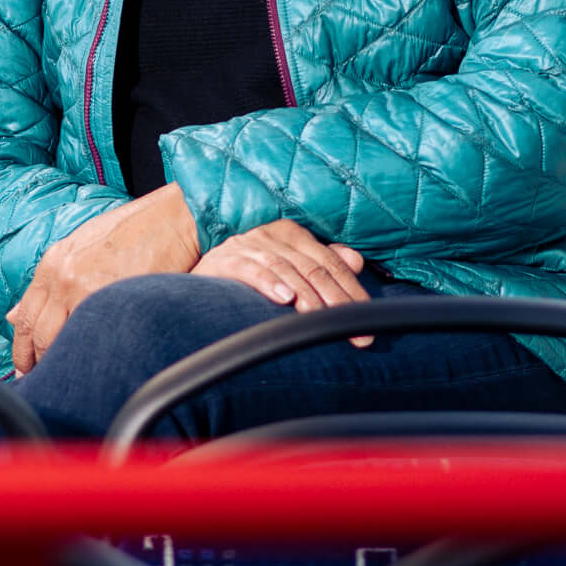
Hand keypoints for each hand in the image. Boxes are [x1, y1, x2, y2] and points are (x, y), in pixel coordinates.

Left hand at [8, 184, 201, 372]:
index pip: (25, 317)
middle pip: (38, 335)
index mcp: (53, 263)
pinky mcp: (112, 300)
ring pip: (60, 342)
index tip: (24, 366)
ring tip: (66, 379)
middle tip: (40, 380)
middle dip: (36, 362)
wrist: (175, 217)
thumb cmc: (135, 229)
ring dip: (61, 362)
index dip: (22, 348)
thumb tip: (15, 314)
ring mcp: (86, 289)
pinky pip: (91, 338)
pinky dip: (88, 356)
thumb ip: (51, 280)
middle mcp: (63, 276)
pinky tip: (92, 366)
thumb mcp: (82, 245)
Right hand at [193, 221, 374, 345]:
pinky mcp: (225, 260)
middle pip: (314, 267)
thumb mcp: (288, 265)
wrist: (199, 277)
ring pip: (287, 268)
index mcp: (293, 234)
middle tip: (353, 331)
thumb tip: (356, 261)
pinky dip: (269, 282)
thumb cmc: (248, 274)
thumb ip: (321, 262)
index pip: (331, 263)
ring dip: (305, 293)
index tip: (366, 320)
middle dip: (337, 301)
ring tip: (320, 315)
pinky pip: (251, 269)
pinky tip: (283, 297)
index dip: (351, 290)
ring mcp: (248, 245)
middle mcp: (273, 235)